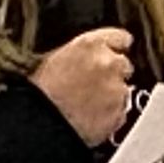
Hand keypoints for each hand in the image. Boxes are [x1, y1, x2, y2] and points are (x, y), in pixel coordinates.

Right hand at [30, 27, 134, 144]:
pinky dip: (111, 116)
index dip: (117, 47)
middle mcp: (109, 63)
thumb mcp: (54, 59)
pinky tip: (92, 119)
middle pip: (124, 65)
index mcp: (91, 44)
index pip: (121, 38)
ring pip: (124, 91)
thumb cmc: (40, 94)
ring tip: (88, 106)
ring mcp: (117, 90)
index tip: (116, 52)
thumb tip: (86, 58)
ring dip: (112, 96)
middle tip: (93, 86)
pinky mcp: (119, 114)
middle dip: (113, 74)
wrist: (40, 125)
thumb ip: (80, 54)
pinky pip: (121, 113)